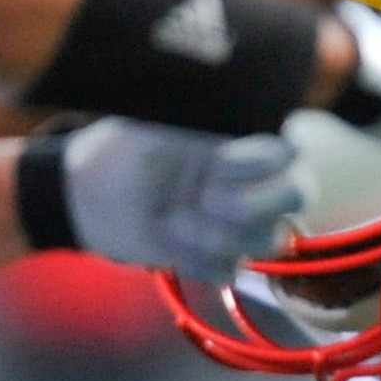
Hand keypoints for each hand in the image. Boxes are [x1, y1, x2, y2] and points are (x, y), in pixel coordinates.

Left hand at [55, 121, 306, 280]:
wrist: (84, 198)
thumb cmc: (121, 150)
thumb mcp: (156, 122)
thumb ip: (203, 116)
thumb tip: (246, 110)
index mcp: (241, 139)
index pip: (290, 152)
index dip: (258, 163)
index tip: (217, 161)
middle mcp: (249, 179)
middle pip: (297, 197)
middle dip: (247, 204)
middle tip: (201, 197)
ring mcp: (236, 222)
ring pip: (268, 241)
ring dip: (214, 235)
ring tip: (173, 221)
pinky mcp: (216, 255)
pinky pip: (230, 269)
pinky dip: (196, 260)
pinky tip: (168, 242)